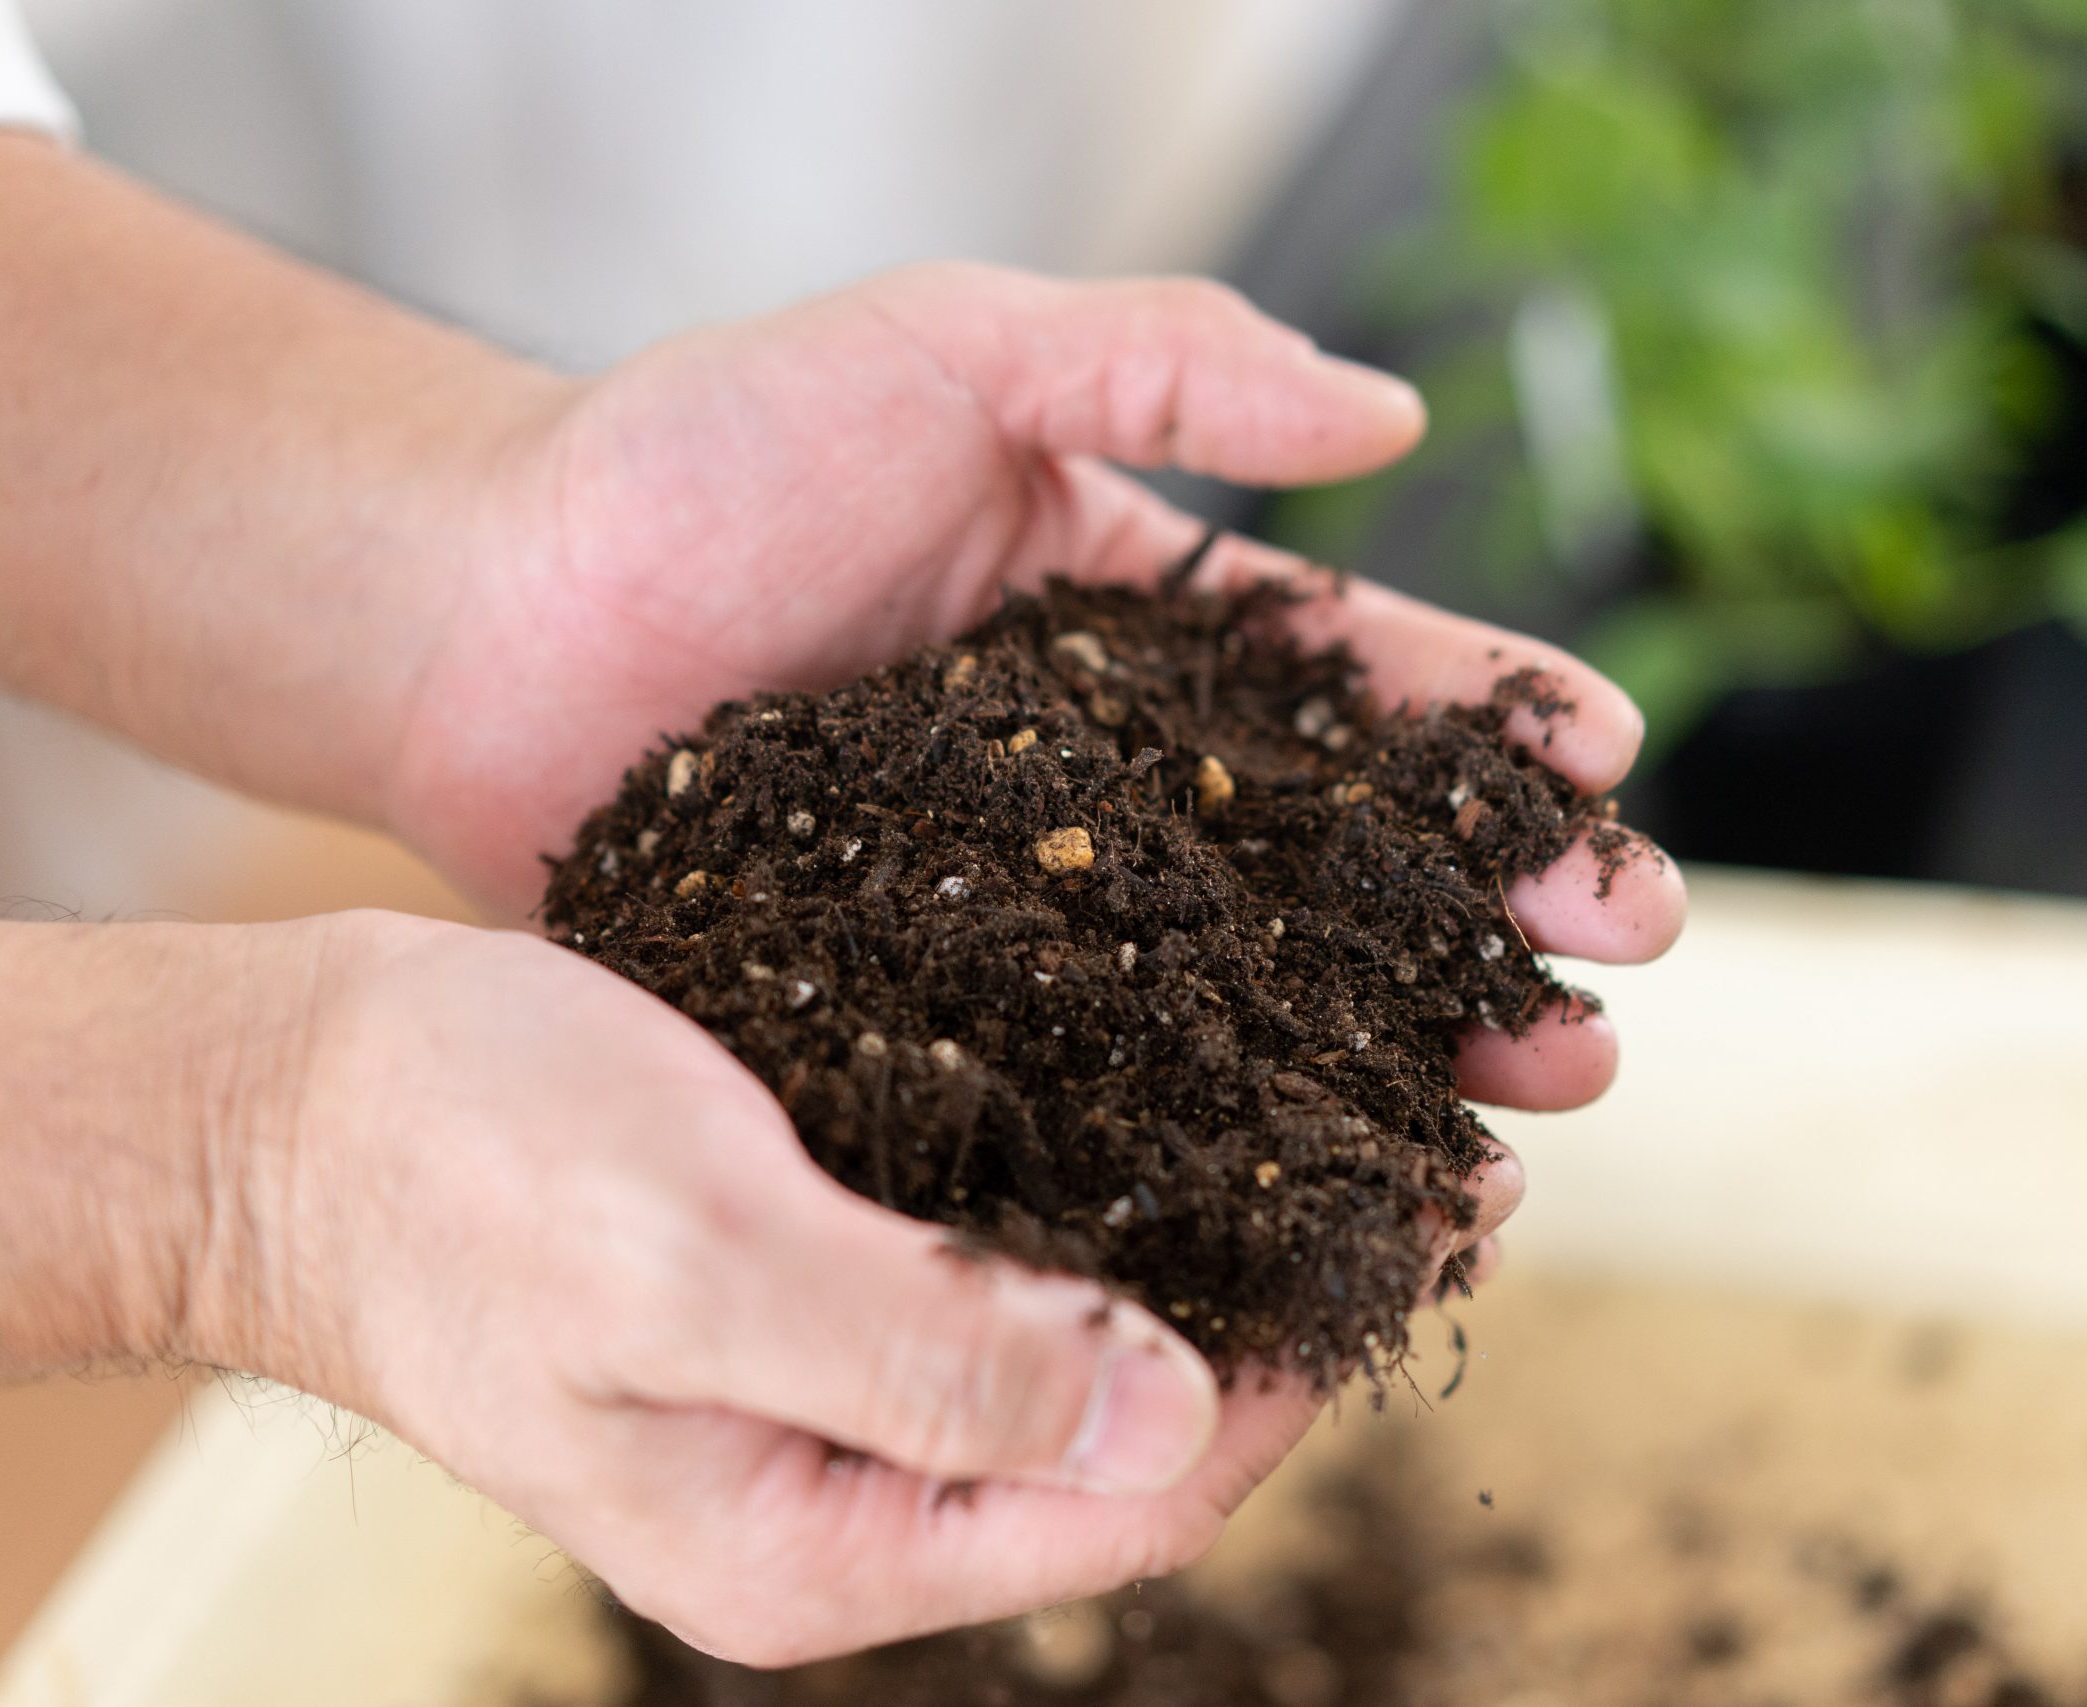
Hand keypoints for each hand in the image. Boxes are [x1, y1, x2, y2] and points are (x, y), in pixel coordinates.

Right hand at [255, 913, 1523, 1663]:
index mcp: (822, 1538)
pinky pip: (1010, 1249)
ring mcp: (834, 1381)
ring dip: (1218, 1227)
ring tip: (1349, 1102)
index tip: (1412, 1228)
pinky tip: (1184, 1072)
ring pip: (1087, 1335)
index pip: (1127, 1507)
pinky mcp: (818, 1273)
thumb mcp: (690, 1255)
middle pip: (1132, 1431)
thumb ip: (924, 1351)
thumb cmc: (449, 1170)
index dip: (1287, 1379)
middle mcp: (850, 1484)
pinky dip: (1112, 1176)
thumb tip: (1165, 1417)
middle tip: (1429, 1153)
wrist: (284, 1095)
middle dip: (1284, 1300)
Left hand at [386, 265, 1685, 1030]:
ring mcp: (1023, 921)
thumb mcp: (951, 351)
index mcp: (1138, 634)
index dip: (1495, 742)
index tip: (1615, 796)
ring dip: (1396, 1065)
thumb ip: (1165, 360)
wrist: (471, 616)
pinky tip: (1299, 1204)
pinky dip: (1203, 1150)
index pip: (1359, 687)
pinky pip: (1090, 1093)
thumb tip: (1396, 411)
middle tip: (1609, 1013)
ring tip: (1524, 1124)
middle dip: (1491, 939)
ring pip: (1251, 1005)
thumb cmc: (699, 459)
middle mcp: (1107, 792)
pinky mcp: (925, 1023)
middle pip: (1345, 874)